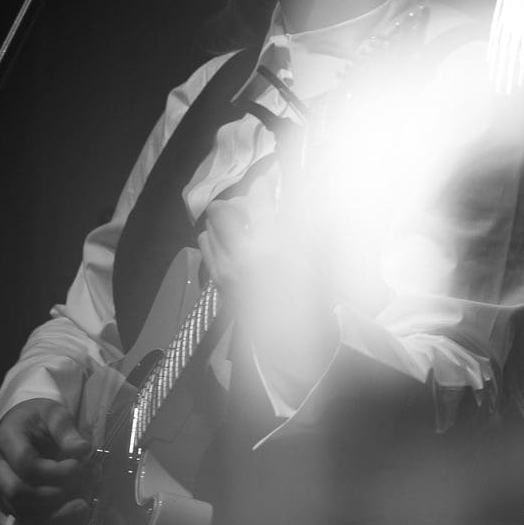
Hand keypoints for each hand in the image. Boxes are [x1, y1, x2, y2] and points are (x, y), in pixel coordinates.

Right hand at [0, 398, 91, 524]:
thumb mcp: (52, 412)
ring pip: (21, 512)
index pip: (26, 464)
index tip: (79, 465)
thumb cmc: (37, 417)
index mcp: (7, 440)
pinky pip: (25, 523)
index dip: (54, 471)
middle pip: (18, 492)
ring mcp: (1, 487)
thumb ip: (66, 430)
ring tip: (81, 509)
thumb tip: (84, 450)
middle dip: (52, 495)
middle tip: (80, 488)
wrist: (20, 423)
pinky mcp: (11, 503)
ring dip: (52, 518)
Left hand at [199, 192, 335, 378]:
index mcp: (273, 244)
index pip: (258, 198)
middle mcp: (242, 252)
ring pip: (210, 228)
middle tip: (252, 208)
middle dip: (236, 202)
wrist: (290, 344)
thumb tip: (305, 202)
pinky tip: (233, 248)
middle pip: (222, 210)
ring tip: (241, 228)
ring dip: (223, 222)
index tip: (268, 180)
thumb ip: (307, 229)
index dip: (263, 183)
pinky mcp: (218, 283)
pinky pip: (206, 249)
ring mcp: (226, 268)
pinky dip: (215, 242)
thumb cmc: (312, 303)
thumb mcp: (317, 262)